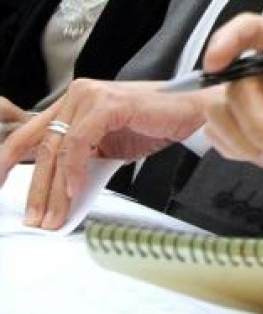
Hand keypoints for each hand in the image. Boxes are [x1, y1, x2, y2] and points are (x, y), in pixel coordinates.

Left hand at [0, 78, 208, 229]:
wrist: (193, 112)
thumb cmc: (158, 125)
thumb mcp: (110, 146)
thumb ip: (83, 162)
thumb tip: (59, 196)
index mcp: (75, 103)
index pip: (31, 133)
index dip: (9, 162)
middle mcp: (79, 95)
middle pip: (43, 146)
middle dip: (36, 189)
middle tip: (35, 218)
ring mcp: (92, 96)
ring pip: (59, 148)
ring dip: (53, 189)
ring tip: (53, 215)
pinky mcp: (108, 103)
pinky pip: (80, 142)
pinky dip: (75, 170)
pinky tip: (75, 191)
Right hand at [203, 0, 262, 190]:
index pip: (249, 30)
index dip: (226, 40)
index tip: (216, 62)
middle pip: (231, 84)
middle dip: (254, 121)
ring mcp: (254, 98)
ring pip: (218, 113)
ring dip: (249, 141)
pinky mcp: (245, 126)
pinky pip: (220, 136)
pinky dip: (245, 152)